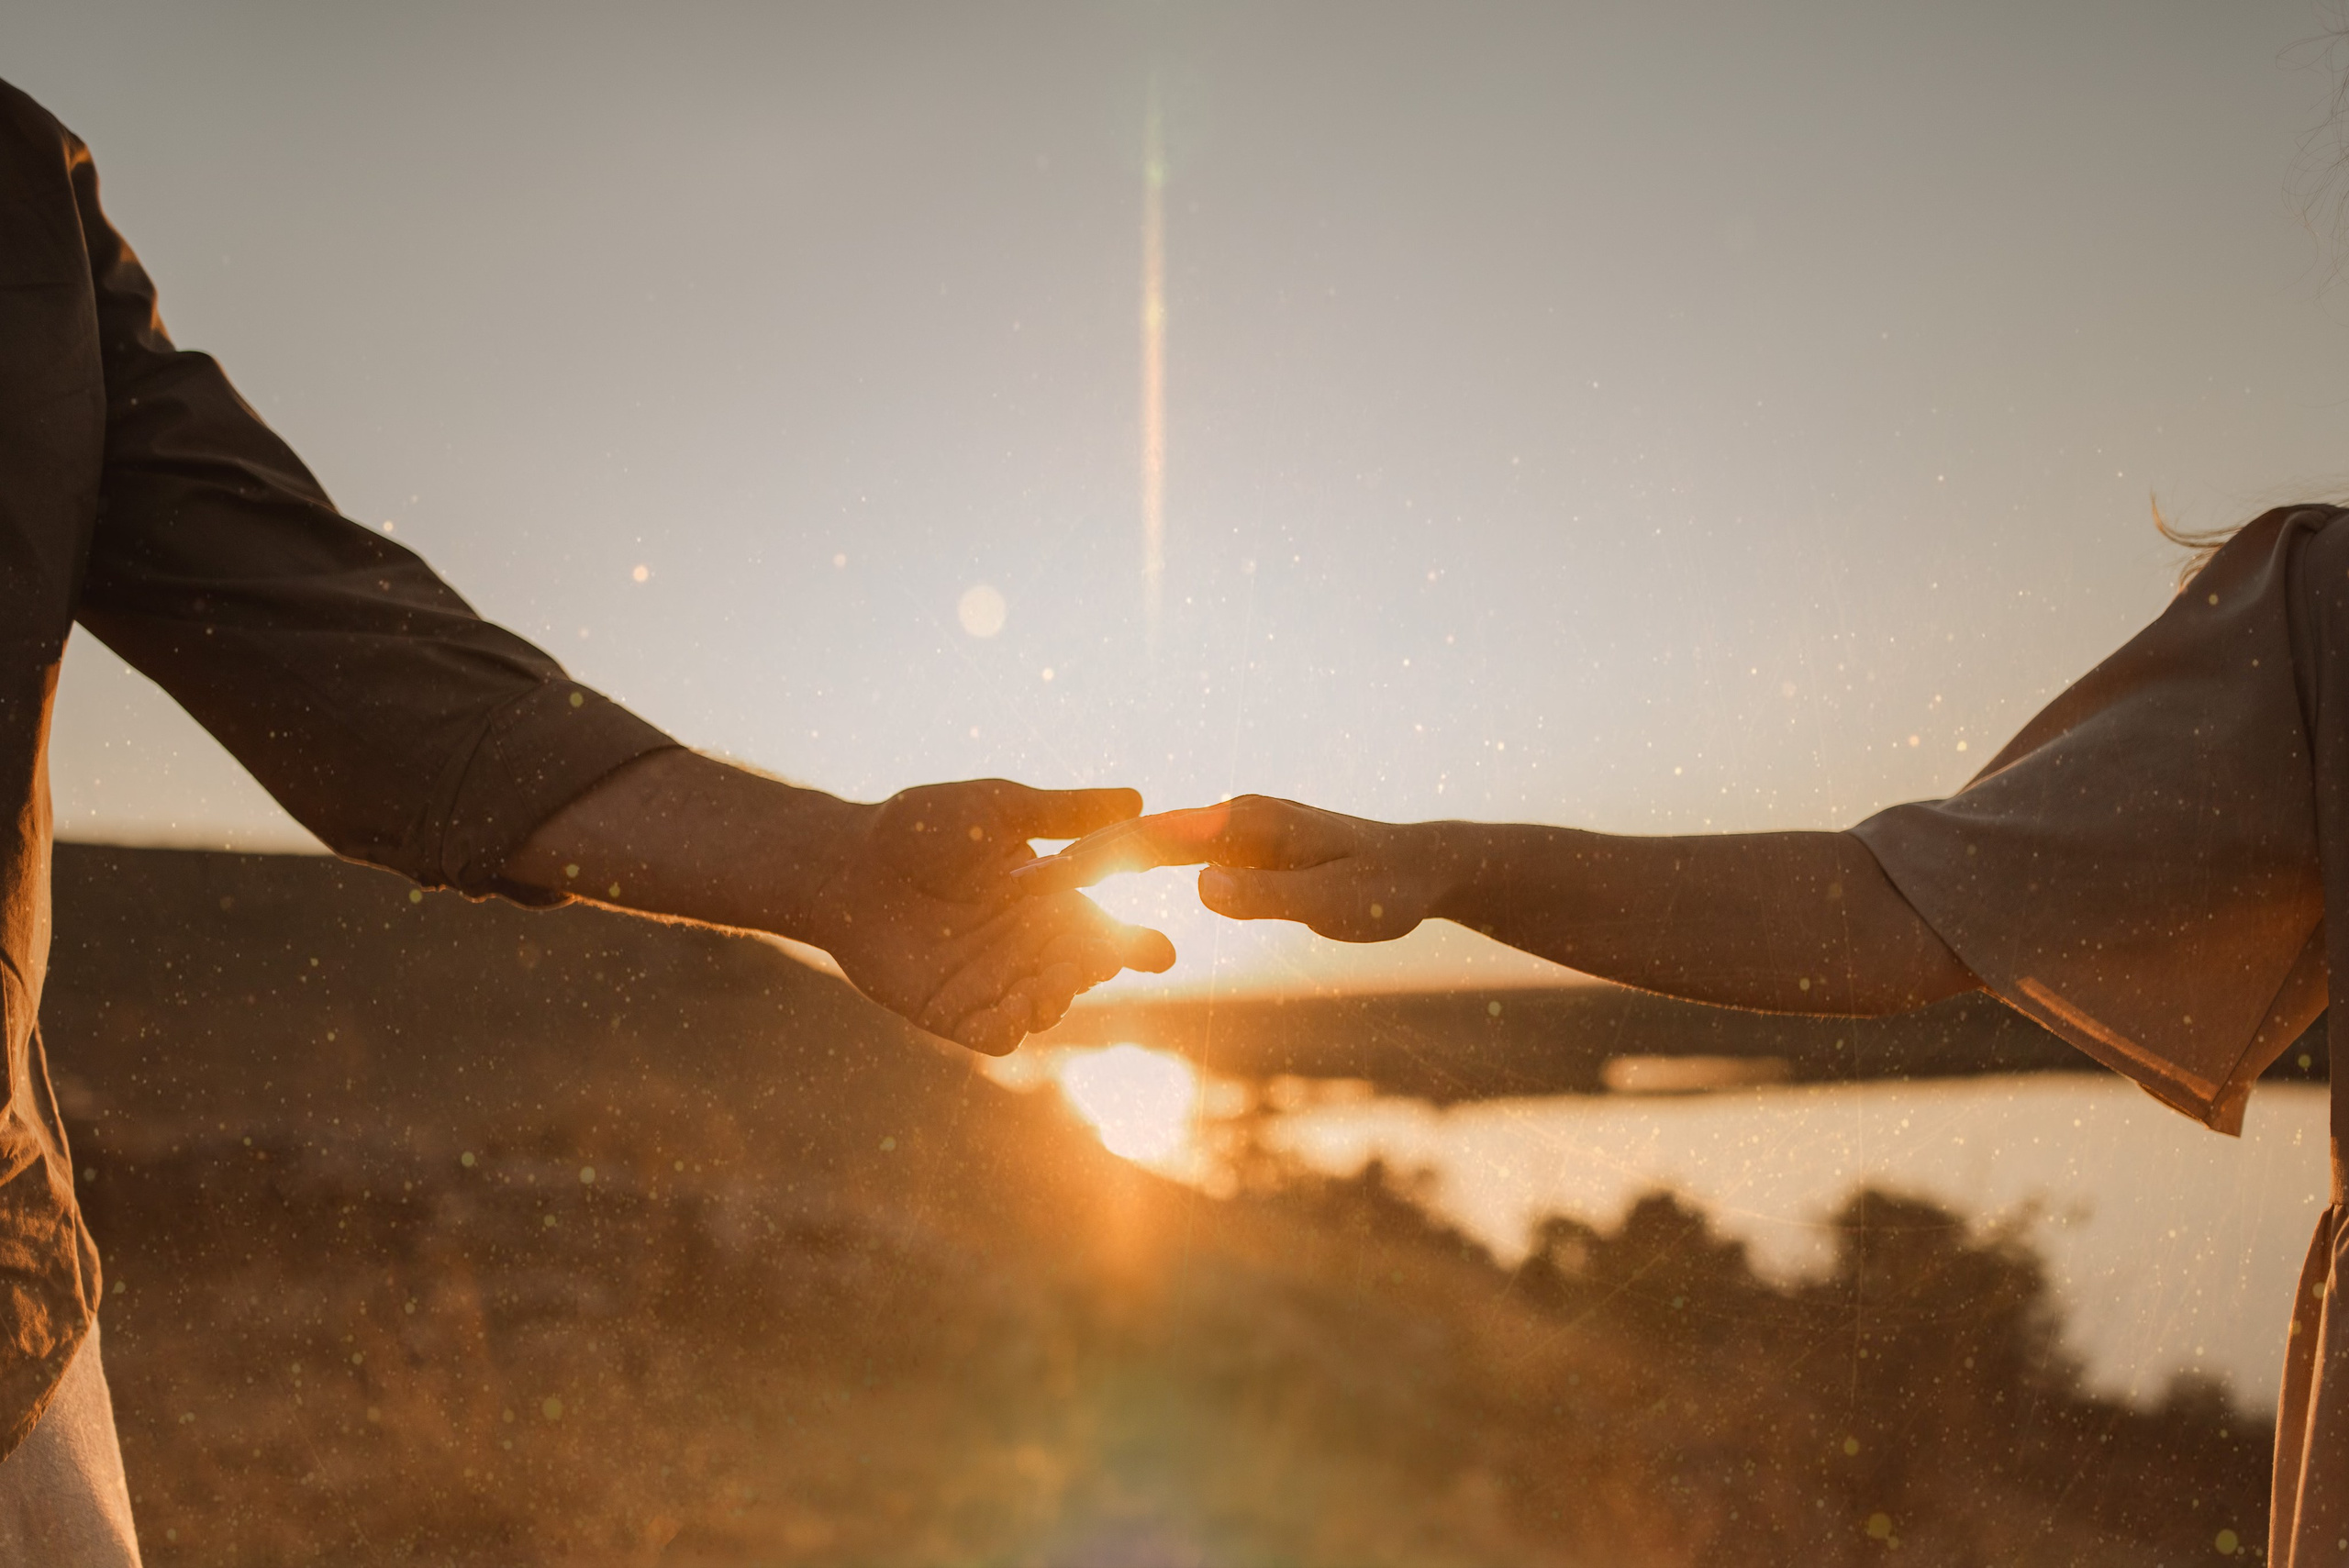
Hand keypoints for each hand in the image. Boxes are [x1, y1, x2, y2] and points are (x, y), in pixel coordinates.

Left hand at [793, 779, 1176, 1051]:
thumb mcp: (1003, 808)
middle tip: (1093, 957)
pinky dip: (1014, 1029)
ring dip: (1058, 999)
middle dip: (1094, 969)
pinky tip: (1016, 1012)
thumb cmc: (922, 826)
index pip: (1105, 930)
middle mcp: (1027, 947)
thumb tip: (1138, 799)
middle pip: (1082, 972)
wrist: (847, 862)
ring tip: (1052, 984)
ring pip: (1046, 1006)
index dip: (1136, 946)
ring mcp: (992, 983)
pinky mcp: (953, 1012)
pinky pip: (997, 1035)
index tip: (1161, 952)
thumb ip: (1067, 812)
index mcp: (1048, 903)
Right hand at [1011, 794, 1445, 942]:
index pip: (1153, 836)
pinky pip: (1170, 866)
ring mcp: (1230, 834)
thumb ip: (1268, 894)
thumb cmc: (1386, 889)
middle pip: (1136, 839)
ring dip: (1093, 874)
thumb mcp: (1333, 903)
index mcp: (1247, 820)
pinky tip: (1091, 909)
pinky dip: (1127, 880)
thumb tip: (1199, 885)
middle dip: (1075, 863)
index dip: (1094, 858)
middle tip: (1009, 890)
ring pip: (1147, 853)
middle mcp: (1230, 819)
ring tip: (1029, 905)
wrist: (1423, 870)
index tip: (1039, 878)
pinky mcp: (1236, 855)